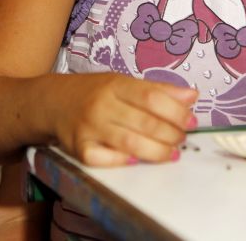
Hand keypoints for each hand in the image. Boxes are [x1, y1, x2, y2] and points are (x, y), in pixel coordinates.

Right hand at [52, 73, 197, 166]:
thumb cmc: (94, 93)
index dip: (176, 111)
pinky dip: (125, 161)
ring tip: (172, 153)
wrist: (53, 102)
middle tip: (182, 138)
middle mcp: (101, 105)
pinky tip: (139, 159)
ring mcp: (89, 128)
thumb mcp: (123, 83)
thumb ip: (158, 90)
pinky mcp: (79, 149)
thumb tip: (192, 96)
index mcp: (115, 85)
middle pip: (145, 123)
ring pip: (131, 144)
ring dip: (158, 151)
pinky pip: (106, 160)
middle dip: (171, 134)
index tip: (191, 121)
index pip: (152, 97)